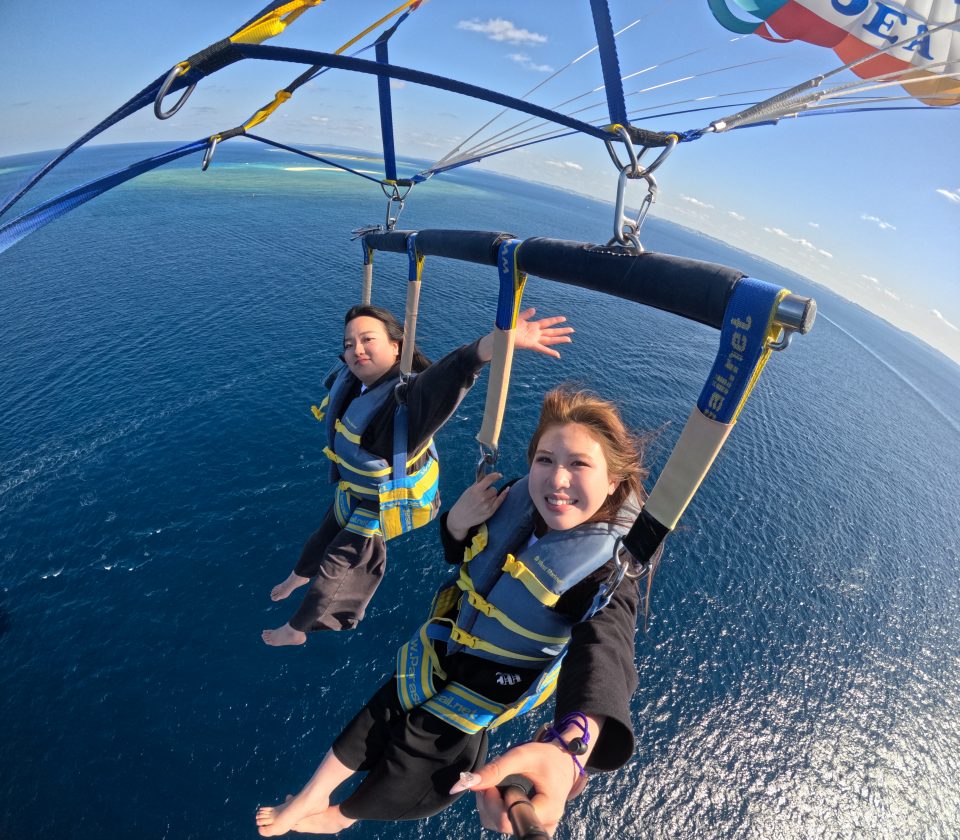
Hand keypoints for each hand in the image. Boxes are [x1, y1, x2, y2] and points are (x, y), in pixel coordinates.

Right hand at [445, 473, 508, 541]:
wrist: (460, 518)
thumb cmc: (464, 503)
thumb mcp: (469, 490)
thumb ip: (478, 483)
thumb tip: (488, 476)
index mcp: (476, 490)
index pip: (489, 479)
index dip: (495, 476)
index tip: (499, 475)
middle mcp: (482, 497)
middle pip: (494, 489)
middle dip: (489, 490)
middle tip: (483, 494)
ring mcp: (487, 505)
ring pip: (496, 495)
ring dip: (492, 496)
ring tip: (483, 501)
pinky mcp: (490, 512)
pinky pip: (500, 501)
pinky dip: (503, 495)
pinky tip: (507, 490)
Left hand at [451, 741, 586, 836]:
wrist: (563, 761)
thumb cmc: (547, 757)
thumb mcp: (523, 756)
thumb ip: (496, 769)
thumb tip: (466, 783)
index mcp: (548, 810)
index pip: (507, 819)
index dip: (494, 801)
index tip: (493, 784)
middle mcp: (542, 825)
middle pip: (499, 823)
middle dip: (489, 800)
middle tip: (493, 779)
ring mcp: (534, 827)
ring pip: (496, 824)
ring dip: (488, 803)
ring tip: (497, 783)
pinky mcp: (525, 824)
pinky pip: (500, 823)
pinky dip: (492, 806)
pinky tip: (498, 791)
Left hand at [513, 308, 573, 358]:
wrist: (501, 335)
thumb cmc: (508, 327)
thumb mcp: (517, 318)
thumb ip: (526, 314)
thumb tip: (534, 309)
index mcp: (533, 325)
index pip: (547, 322)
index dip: (555, 320)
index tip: (564, 318)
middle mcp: (536, 333)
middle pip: (552, 331)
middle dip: (562, 331)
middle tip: (572, 330)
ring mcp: (534, 339)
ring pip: (550, 339)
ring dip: (559, 340)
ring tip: (569, 339)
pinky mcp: (531, 345)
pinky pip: (543, 349)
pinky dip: (550, 352)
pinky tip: (557, 355)